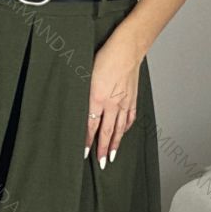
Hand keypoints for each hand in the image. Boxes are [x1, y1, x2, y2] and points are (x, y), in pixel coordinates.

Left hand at [85, 36, 140, 167]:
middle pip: (107, 132)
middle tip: (102, 163)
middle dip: (104, 149)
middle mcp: (112, 104)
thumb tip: (78, 107)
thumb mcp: (87, 74)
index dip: (87, 141)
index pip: (90, 126)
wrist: (127, 48)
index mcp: (97, 98)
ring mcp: (124, 102)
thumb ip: (83, 93)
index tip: (84, 153)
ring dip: (116, 144)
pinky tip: (123, 133)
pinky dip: (126, 128)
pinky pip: (129, 117)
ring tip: (113, 156)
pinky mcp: (132, 98)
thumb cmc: (105, 57)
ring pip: (119, 128)